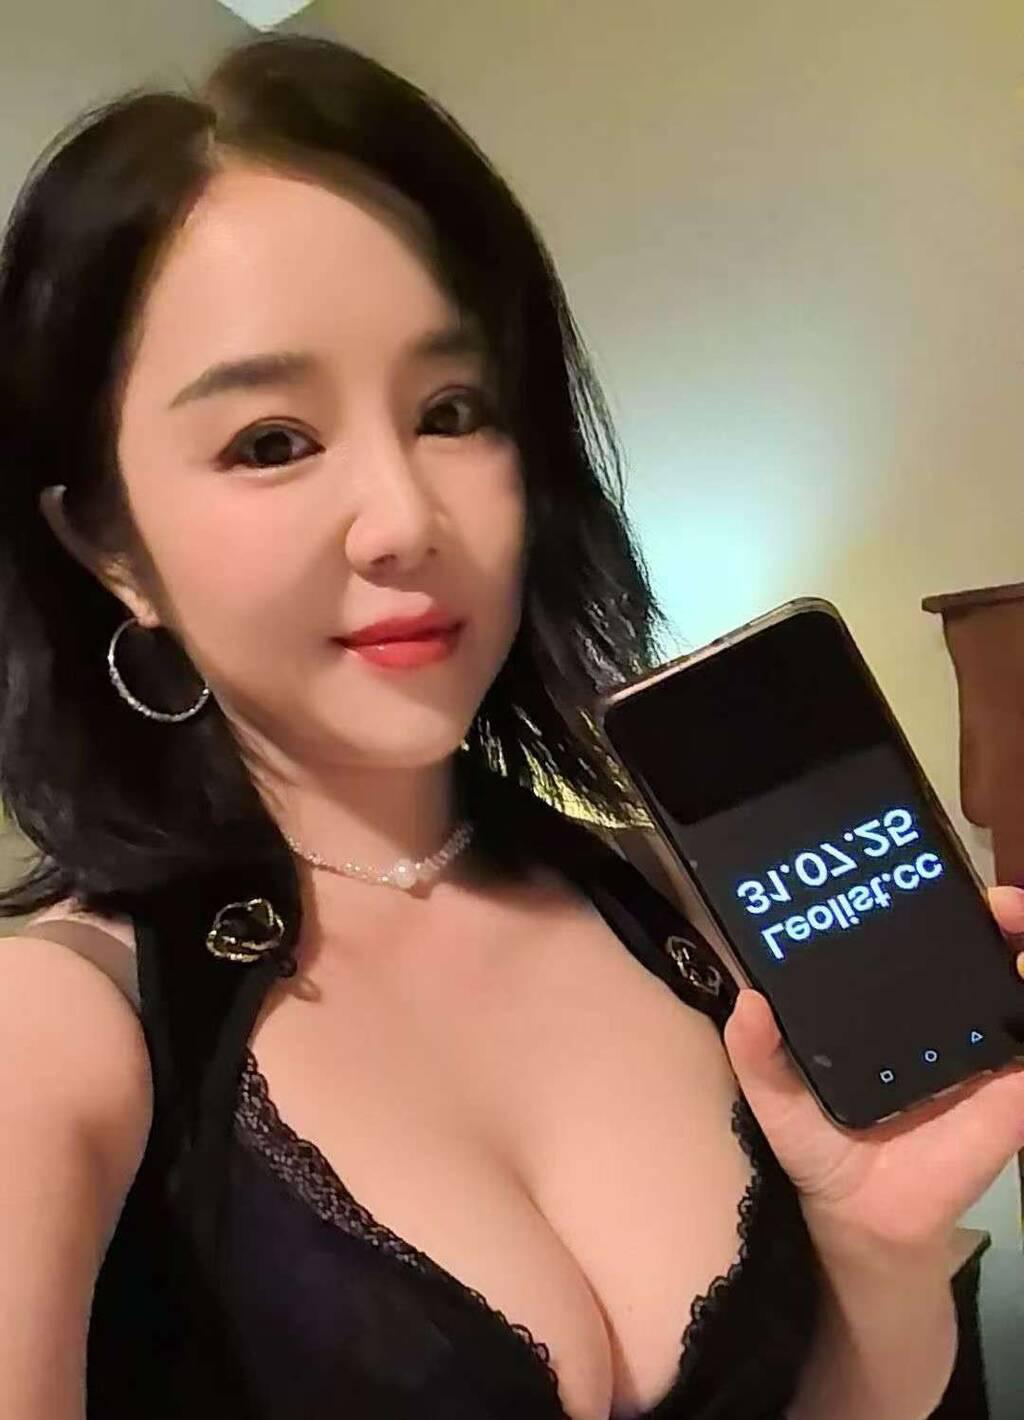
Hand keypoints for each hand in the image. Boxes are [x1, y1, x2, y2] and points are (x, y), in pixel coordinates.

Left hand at [723, 886, 1023, 1260]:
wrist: (861, 1218)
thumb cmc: (819, 1148)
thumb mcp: (774, 1094)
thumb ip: (756, 1051)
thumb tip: (748, 1001)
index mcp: (888, 1010)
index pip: (917, 944)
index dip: (932, 906)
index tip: (934, 874)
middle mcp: (939, 1021)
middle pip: (978, 952)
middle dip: (997, 914)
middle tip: (1000, 901)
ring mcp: (979, 1053)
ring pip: (1014, 987)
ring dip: (1022, 949)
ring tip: (1018, 920)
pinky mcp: (1009, 1093)